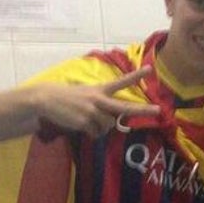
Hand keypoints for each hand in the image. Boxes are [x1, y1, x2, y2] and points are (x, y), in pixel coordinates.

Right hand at [36, 65, 159, 136]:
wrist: (44, 99)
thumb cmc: (66, 98)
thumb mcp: (85, 94)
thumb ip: (100, 104)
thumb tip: (110, 121)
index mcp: (99, 90)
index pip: (121, 82)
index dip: (136, 76)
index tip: (150, 69)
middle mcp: (99, 100)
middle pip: (125, 107)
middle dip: (143, 110)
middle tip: (158, 111)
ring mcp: (92, 111)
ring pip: (108, 125)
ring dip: (101, 127)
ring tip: (87, 121)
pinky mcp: (85, 122)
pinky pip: (96, 133)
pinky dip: (91, 133)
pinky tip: (81, 126)